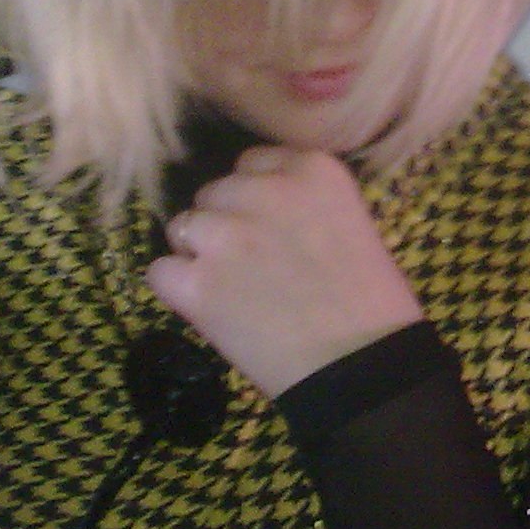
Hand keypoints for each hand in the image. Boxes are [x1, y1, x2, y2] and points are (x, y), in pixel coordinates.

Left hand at [145, 146, 424, 397]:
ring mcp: (226, 235)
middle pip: (215, 192)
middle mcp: (265, 191)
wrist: (362, 366)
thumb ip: (303, 201)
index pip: (253, 163)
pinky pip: (159, 271)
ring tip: (231, 289)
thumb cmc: (370, 302)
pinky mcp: (197, 283)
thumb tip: (258, 212)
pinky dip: (176, 290)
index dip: (256, 198)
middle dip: (227, 222)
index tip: (271, 228)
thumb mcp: (351, 221)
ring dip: (199, 254)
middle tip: (253, 265)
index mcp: (313, 169)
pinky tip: (205, 309)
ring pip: (183, 226)